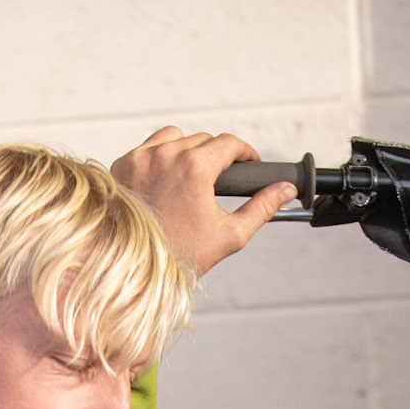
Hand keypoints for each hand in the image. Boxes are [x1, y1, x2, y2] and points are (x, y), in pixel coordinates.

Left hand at [111, 126, 296, 277]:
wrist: (134, 270)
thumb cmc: (182, 257)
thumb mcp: (230, 235)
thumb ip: (262, 208)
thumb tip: (286, 190)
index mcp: (195, 167)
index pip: (229, 143)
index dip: (245, 153)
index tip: (248, 164)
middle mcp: (167, 155)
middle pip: (204, 140)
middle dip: (217, 157)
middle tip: (221, 181)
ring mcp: (141, 157)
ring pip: (176, 138)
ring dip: (189, 151)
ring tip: (193, 178)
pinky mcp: (123, 164)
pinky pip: (149, 147)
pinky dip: (161, 156)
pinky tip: (167, 179)